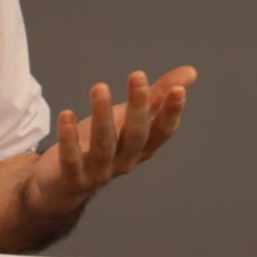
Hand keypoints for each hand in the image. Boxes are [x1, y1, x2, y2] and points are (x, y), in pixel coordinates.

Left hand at [27, 65, 195, 215]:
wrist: (65, 184)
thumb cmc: (104, 144)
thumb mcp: (130, 118)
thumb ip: (157, 96)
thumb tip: (191, 72)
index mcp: (142, 148)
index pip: (162, 131)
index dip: (171, 113)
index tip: (178, 89)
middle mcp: (125, 161)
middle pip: (136, 135)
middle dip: (139, 106)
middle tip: (138, 75)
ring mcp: (100, 172)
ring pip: (104, 145)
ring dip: (103, 115)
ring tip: (100, 87)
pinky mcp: (73, 178)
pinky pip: (72, 158)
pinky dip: (69, 138)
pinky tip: (66, 114)